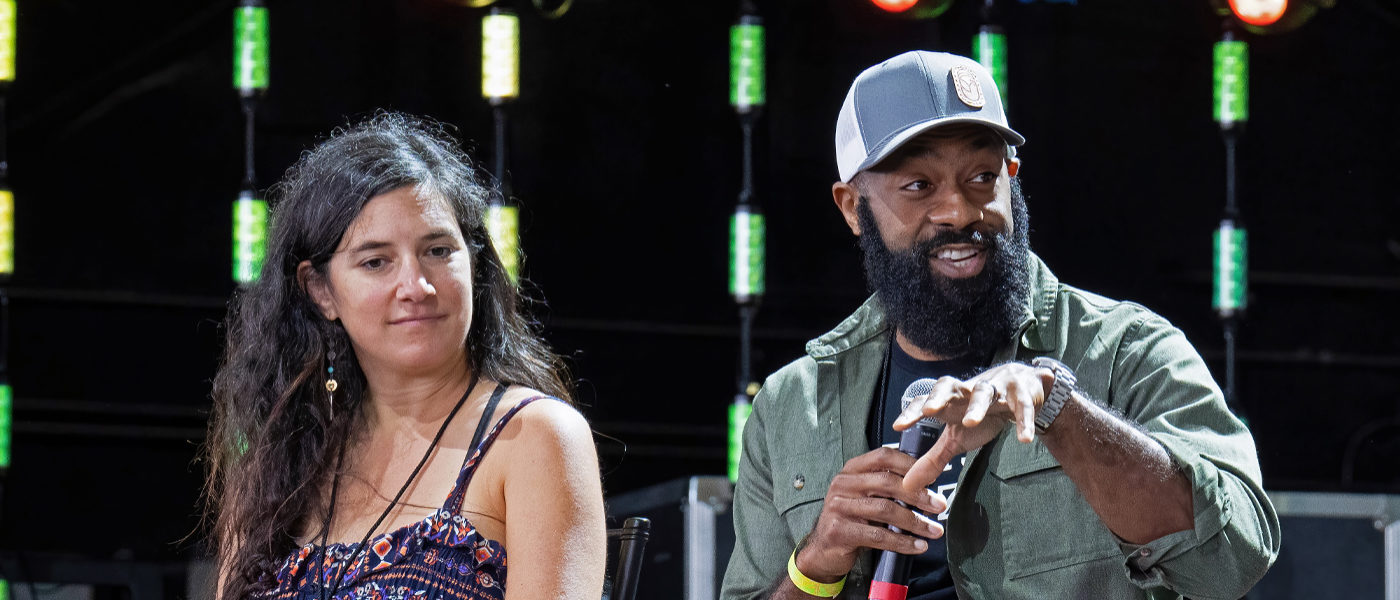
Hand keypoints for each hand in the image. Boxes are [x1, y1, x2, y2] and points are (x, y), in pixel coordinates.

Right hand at [794, 447, 948, 582]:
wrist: (823, 549)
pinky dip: (902, 542)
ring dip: (915, 522)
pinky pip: (878, 536)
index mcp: (851, 470)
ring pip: (885, 510)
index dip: (910, 464)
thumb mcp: (864, 496)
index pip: (883, 456)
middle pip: (887, 482)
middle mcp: (843, 484)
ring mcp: (838, 507)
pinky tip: (918, 546)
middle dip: (918, 495)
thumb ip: (885, 486)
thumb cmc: (851, 520)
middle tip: (939, 505)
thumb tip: (926, 483)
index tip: (932, 477)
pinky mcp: (839, 531)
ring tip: (934, 530)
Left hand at [893, 364, 1053, 491]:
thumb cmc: (983, 414)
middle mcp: (967, 391)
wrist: (1023, 390)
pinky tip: (1024, 438)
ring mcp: (995, 388)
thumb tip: (908, 486)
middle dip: (938, 396)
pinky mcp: (1021, 393)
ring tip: (970, 421)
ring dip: (976, 406)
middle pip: (948, 386)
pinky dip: (1023, 420)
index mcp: (948, 402)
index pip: (924, 402)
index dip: (911, 412)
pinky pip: (1022, 405)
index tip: (898, 426)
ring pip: (983, 392)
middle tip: (929, 410)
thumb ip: (933, 459)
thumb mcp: (956, 437)